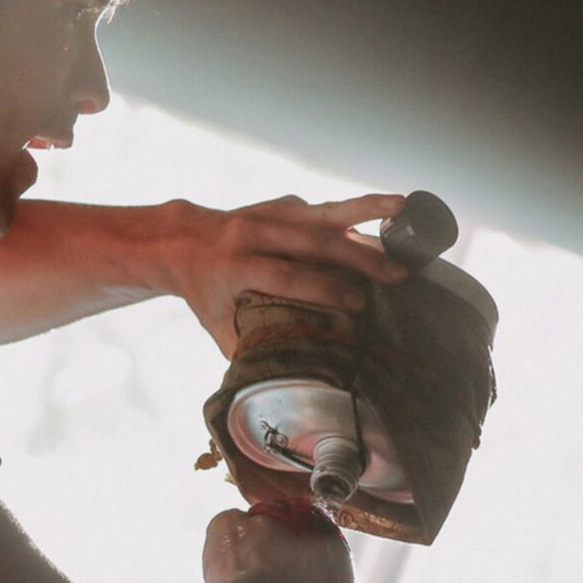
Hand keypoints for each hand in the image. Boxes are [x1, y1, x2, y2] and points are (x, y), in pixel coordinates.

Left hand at [155, 195, 409, 356]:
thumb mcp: (216, 322)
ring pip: (323, 212)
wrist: (180, 239)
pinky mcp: (283, 205)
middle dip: (359, 256)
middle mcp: (254, 233)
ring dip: (365, 209)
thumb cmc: (203, 289)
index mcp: (236, 265)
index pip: (288, 276)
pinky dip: (352, 215)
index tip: (359, 304)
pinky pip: (321, 211)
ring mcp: (270, 213)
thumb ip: (248, 347)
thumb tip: (285, 377)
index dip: (325, 289)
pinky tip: (382, 217)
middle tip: (396, 274)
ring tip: (402, 206)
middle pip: (315, 241)